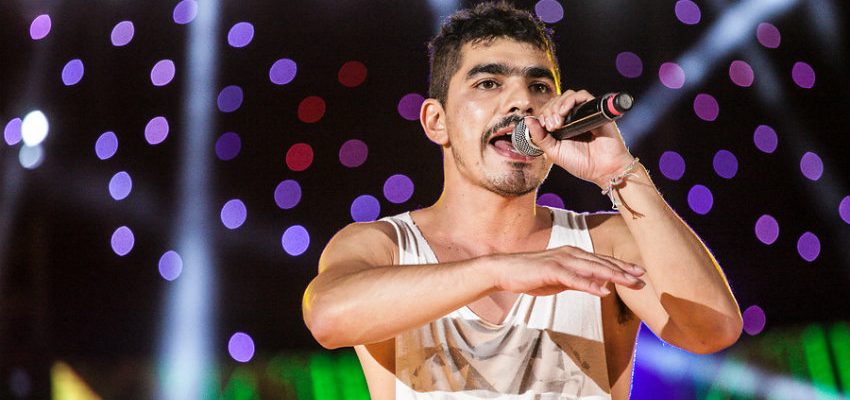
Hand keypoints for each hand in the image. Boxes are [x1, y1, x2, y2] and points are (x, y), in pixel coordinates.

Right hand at [489, 245, 645, 296]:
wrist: (504, 270)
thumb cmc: (530, 275)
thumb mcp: (559, 280)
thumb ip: (578, 280)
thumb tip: (597, 285)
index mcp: (573, 255)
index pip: (602, 261)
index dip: (622, 267)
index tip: (639, 273)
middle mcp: (570, 253)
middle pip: (603, 263)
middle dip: (624, 271)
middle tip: (644, 278)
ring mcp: (561, 260)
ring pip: (593, 268)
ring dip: (614, 275)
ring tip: (631, 282)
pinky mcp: (551, 270)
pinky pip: (574, 278)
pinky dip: (590, 284)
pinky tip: (603, 291)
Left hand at [525, 89, 635, 187]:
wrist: (603, 169)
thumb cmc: (581, 163)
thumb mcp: (553, 152)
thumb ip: (540, 137)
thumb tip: (527, 120)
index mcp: (562, 126)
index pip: (548, 110)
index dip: (543, 115)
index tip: (545, 127)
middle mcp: (573, 117)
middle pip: (556, 101)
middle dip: (549, 111)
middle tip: (553, 127)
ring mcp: (584, 113)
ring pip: (567, 96)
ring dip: (558, 105)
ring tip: (558, 122)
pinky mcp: (595, 110)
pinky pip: (582, 95)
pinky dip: (571, 100)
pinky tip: (565, 111)